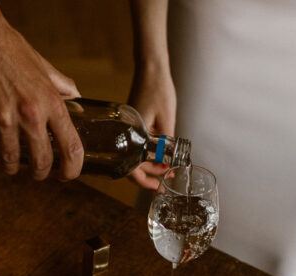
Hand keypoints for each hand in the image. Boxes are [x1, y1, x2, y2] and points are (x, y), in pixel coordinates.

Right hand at [0, 1, 83, 180]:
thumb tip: (76, 98)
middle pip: (41, 160)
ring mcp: (2, 118)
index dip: (72, 168)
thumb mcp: (43, 67)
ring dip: (12, 167)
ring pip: (10, 159)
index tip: (67, 175)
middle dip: (40, 173)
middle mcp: (29, 113)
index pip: (70, 146)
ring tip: (11, 166)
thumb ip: (60, 86)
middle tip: (38, 173)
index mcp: (49, 102)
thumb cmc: (10, 48)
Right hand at [128, 0, 176, 190]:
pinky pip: (137, 145)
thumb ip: (168, 142)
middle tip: (164, 182)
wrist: (151, 68)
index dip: (144, 181)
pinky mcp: (132, 124)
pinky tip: (159, 156)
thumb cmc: (158, 89)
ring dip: (150, 166)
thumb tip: (169, 162)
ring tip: (166, 171)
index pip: (132, 168)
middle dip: (149, 176)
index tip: (158, 187)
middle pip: (132, 165)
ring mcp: (128, 129)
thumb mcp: (167, 118)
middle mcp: (126, 134)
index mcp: (132, 134)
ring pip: (135, 156)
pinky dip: (147, 154)